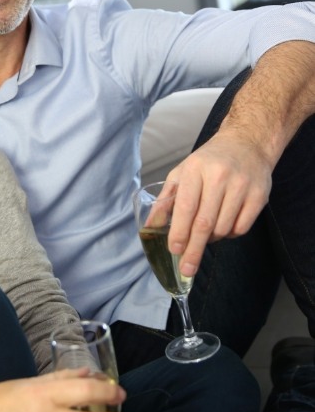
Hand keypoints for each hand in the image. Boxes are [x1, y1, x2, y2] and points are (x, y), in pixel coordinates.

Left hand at [166, 129, 271, 276]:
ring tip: (204, 234)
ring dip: (211, 239)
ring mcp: (242, 186)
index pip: (186, 207)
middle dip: (194, 249)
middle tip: (187, 268)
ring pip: (223, 228)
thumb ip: (166, 200)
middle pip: (205, 223)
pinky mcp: (259, 195)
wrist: (246, 143)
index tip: (174, 250)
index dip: (179, 232)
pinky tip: (223, 226)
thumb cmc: (207, 161)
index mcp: (196, 169)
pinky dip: (229, 234)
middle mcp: (220, 177)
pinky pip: (241, 227)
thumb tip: (150, 227)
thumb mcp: (182, 173)